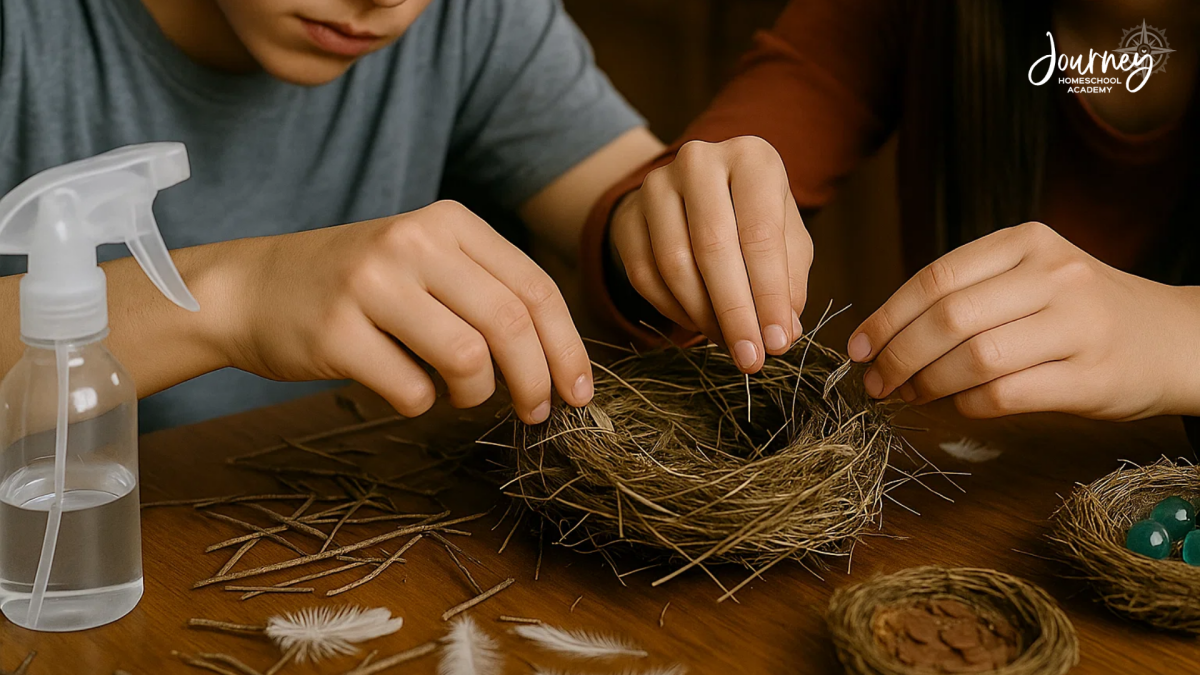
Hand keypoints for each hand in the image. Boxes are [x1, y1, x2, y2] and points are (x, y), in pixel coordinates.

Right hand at [222, 200, 592, 423]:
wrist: (249, 288)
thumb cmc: (355, 285)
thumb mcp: (423, 261)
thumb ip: (485, 292)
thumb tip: (557, 359)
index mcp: (447, 222)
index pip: (534, 287)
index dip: (567, 347)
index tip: (578, 391)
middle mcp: (412, 243)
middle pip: (509, 324)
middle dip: (536, 380)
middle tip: (537, 412)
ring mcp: (371, 286)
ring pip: (467, 358)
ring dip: (477, 396)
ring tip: (462, 398)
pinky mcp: (336, 333)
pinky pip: (412, 390)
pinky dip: (421, 404)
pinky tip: (405, 389)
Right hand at [609, 136, 811, 372]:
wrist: (696, 195)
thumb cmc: (754, 219)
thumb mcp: (787, 239)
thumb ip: (790, 281)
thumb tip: (783, 332)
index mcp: (751, 157)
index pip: (760, 234)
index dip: (769, 295)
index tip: (778, 343)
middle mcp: (699, 161)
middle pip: (713, 248)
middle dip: (735, 313)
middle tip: (750, 358)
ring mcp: (655, 186)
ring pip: (674, 265)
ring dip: (704, 317)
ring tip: (729, 343)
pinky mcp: (628, 216)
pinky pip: (645, 276)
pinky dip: (674, 311)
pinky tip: (699, 325)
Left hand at [847, 221, 1199, 420]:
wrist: (1176, 339)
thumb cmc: (1082, 311)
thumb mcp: (1031, 276)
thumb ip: (968, 292)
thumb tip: (882, 335)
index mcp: (1027, 242)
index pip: (935, 279)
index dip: (886, 317)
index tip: (858, 346)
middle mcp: (1054, 276)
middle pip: (947, 319)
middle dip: (897, 356)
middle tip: (874, 381)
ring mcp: (1077, 326)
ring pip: (973, 359)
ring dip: (926, 384)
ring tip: (907, 395)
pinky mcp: (1090, 378)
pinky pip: (1004, 395)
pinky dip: (966, 405)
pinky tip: (957, 404)